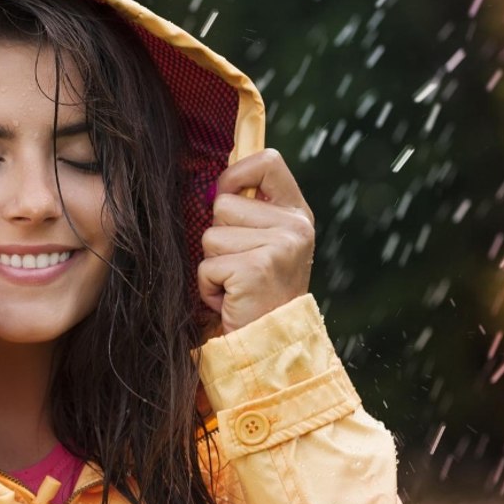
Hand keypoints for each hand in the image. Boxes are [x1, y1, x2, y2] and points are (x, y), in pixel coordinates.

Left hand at [198, 149, 314, 334]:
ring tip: (236, 284)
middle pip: (223, 204)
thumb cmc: (258, 291)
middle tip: (239, 266)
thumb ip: (250, 210)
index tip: (228, 196)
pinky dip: (208, 286)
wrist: (270, 342)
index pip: (268, 162)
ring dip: (213, 264)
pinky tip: (231, 298)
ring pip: (210, 235)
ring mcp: (279, 247)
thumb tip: (217, 180)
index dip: (237, 174)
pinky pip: (206, 265)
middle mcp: (295, 227)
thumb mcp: (264, 242)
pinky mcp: (256, 269)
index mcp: (297, 214)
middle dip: (218, 237)